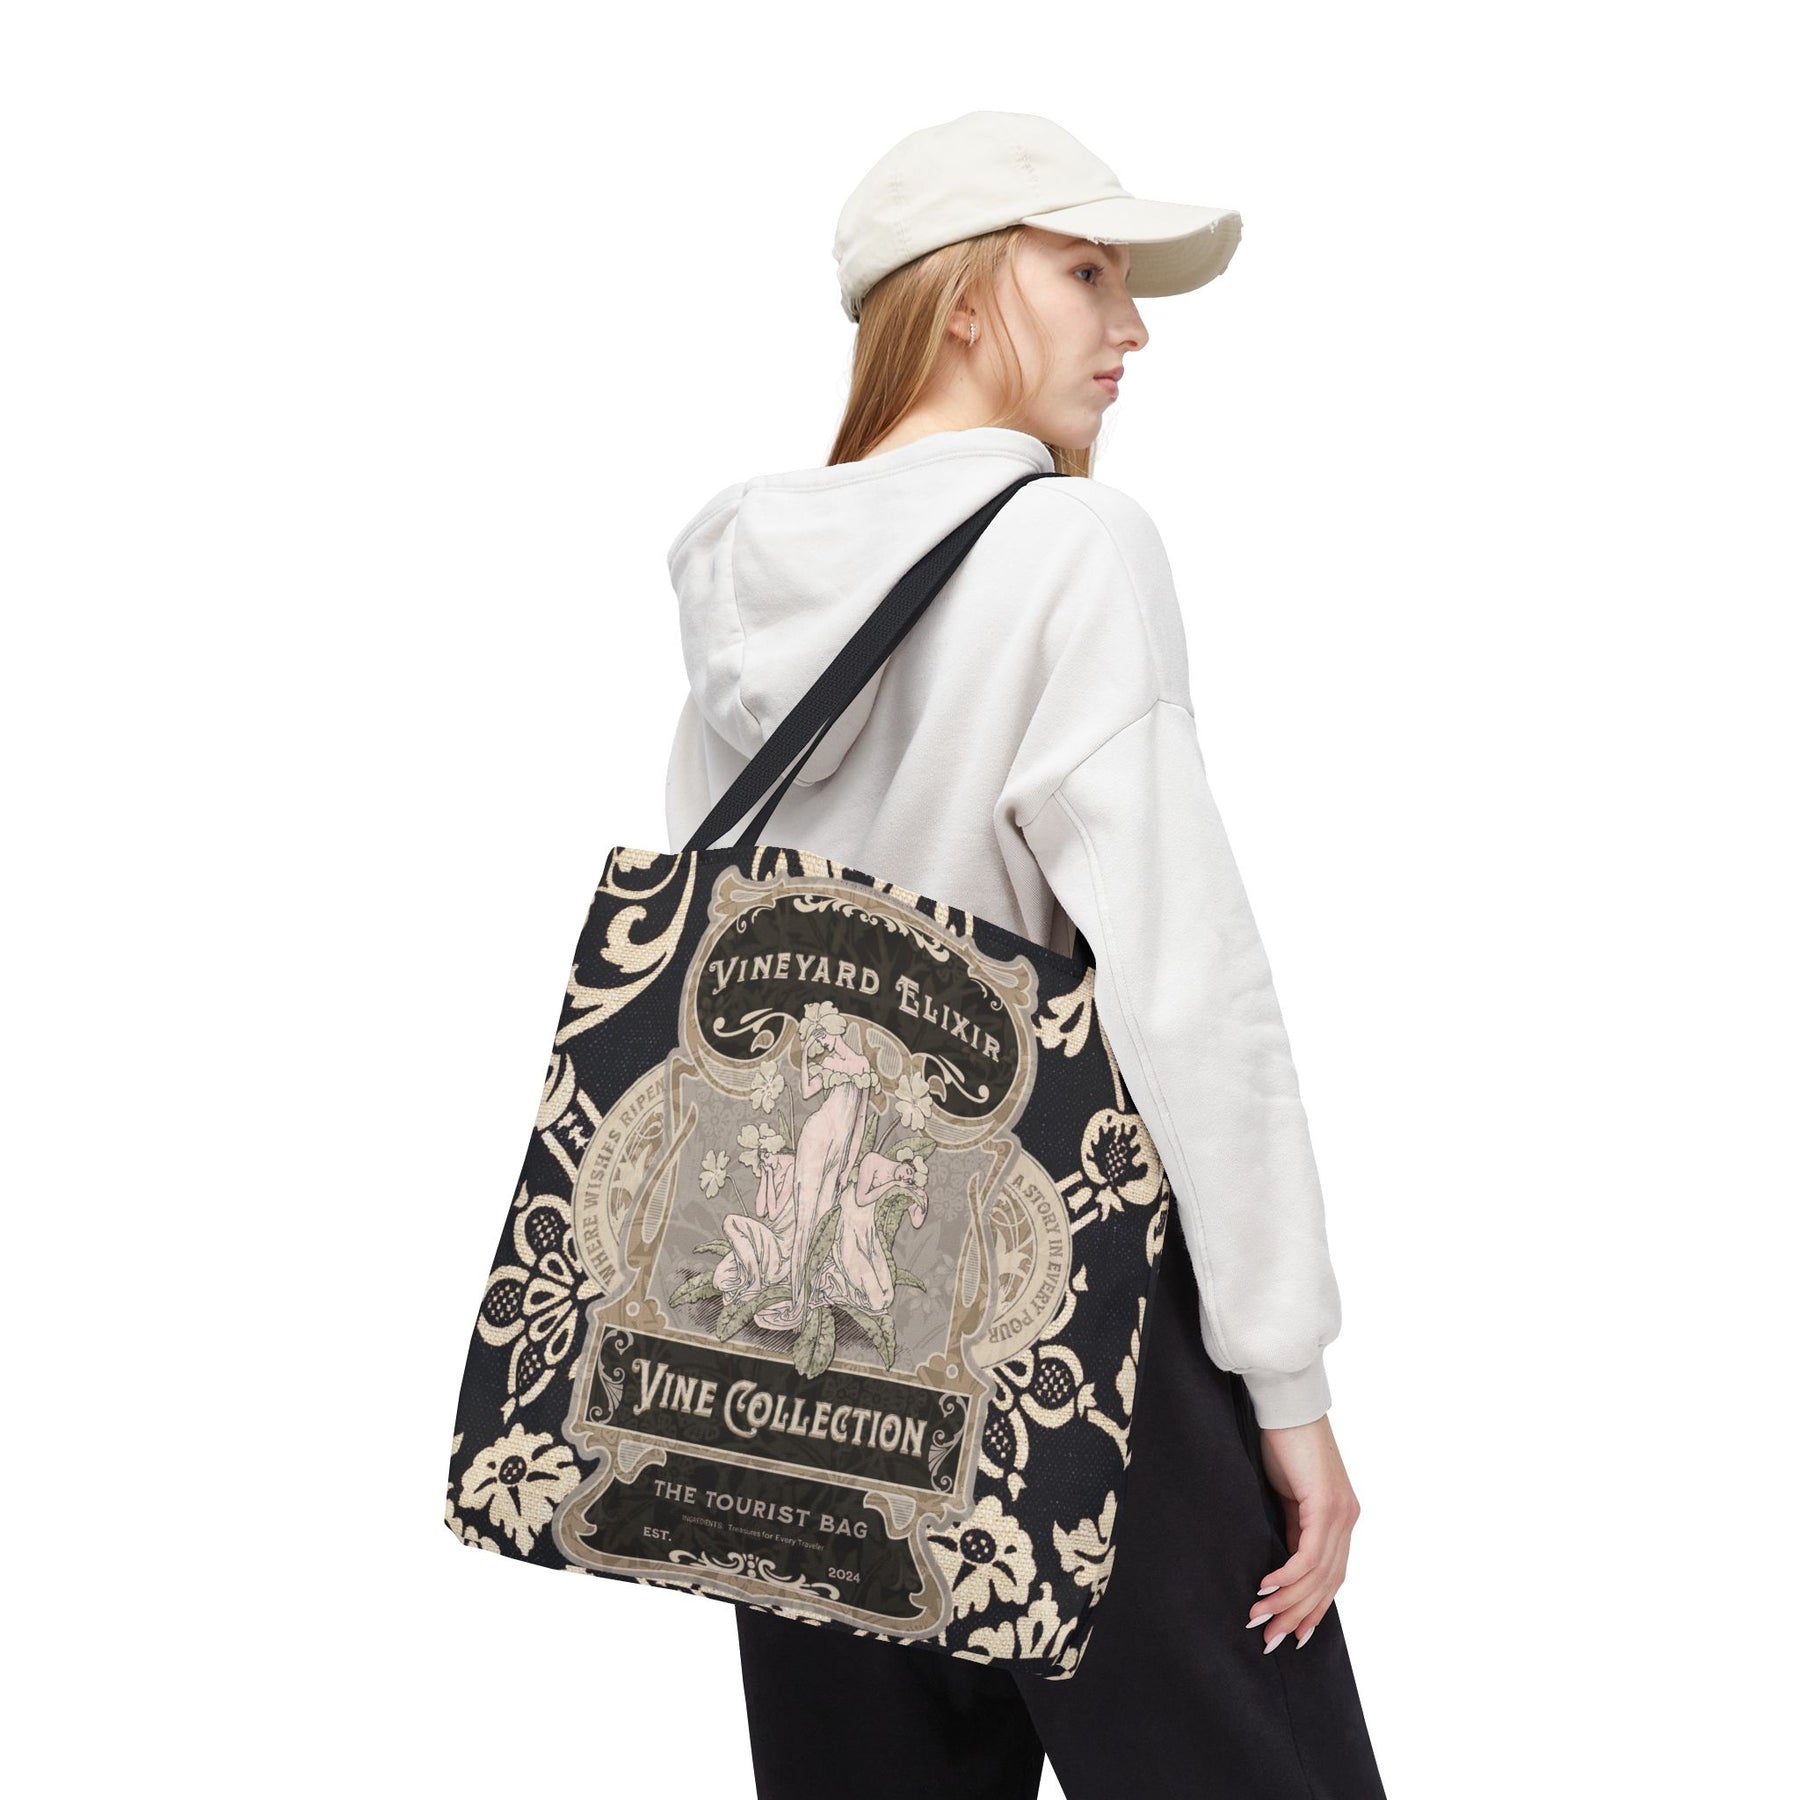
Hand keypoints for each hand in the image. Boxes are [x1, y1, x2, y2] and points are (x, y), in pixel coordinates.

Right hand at [1245, 1411, 1360, 1653]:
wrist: (1284, 1401)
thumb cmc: (1281, 1441)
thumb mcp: (1286, 1494)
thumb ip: (1290, 1526)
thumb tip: (1279, 1563)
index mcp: (1340, 1517)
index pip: (1331, 1577)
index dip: (1313, 1610)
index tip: (1292, 1636)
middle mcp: (1347, 1519)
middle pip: (1327, 1584)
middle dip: (1297, 1616)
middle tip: (1269, 1640)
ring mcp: (1340, 1512)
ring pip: (1318, 1575)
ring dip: (1287, 1603)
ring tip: (1258, 1619)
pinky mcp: (1325, 1504)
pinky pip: (1308, 1555)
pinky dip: (1286, 1577)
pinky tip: (1264, 1588)